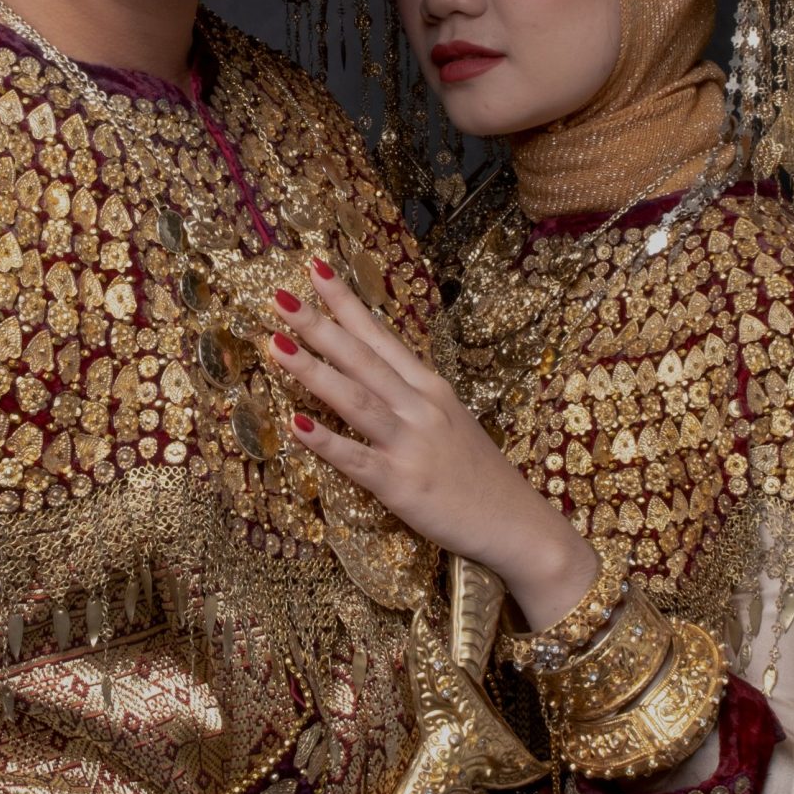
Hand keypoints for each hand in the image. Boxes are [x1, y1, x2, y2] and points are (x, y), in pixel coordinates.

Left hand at [262, 260, 598, 630]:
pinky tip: (295, 425)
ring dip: (313, 370)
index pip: (380, 336)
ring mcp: (411, 444)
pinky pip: (356, 459)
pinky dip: (325, 442)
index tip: (315, 268)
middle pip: (362, 358)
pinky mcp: (401, 484)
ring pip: (355, 398)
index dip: (347, 303)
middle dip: (320, 324)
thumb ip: (412, 394)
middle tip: (281, 296)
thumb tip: (372, 370)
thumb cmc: (478, 475)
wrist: (518, 524)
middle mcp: (419, 407)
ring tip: (275, 344)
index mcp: (429, 387)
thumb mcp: (450, 419)